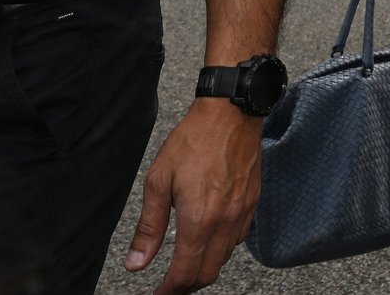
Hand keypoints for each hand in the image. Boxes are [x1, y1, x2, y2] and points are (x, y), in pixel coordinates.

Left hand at [124, 99, 261, 292]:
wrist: (232, 113)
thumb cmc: (193, 141)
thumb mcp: (159, 181)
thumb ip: (148, 227)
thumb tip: (136, 263)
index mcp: (199, 220)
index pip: (184, 274)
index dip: (167, 292)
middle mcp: (225, 221)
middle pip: (207, 274)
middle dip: (185, 286)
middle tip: (167, 285)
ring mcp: (243, 212)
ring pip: (224, 259)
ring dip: (203, 269)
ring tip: (184, 265)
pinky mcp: (253, 202)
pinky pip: (238, 240)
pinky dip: (221, 250)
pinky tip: (207, 240)